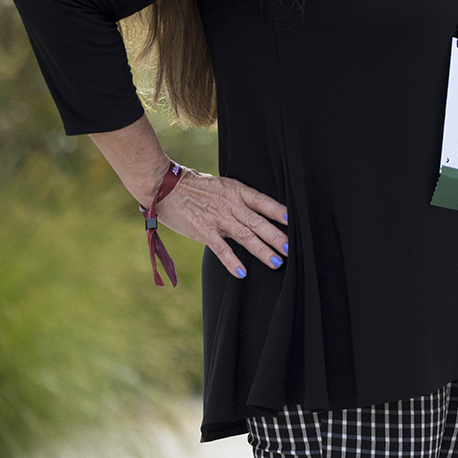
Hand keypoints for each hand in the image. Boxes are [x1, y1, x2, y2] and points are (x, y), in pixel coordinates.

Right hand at [155, 171, 287, 279]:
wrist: (165, 186)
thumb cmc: (193, 186)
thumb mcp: (221, 186)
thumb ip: (237, 199)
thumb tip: (255, 211)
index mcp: (236, 191)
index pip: (263, 201)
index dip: (279, 211)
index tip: (293, 220)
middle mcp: (231, 204)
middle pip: (258, 222)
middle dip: (276, 236)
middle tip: (290, 248)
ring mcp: (218, 218)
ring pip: (245, 236)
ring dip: (262, 250)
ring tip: (276, 262)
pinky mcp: (203, 231)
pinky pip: (221, 248)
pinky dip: (232, 261)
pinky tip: (242, 272)